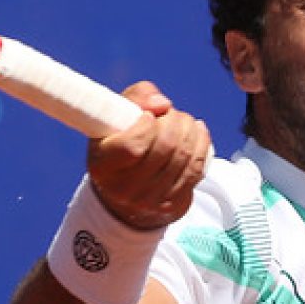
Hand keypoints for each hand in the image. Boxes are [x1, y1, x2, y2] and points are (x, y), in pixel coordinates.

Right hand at [87, 81, 211, 229]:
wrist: (123, 191)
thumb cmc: (118, 144)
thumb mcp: (115, 116)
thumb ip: (136, 98)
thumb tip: (163, 104)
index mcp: (103, 166)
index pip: (133, 146)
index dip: (148, 125)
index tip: (148, 116)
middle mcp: (124, 189)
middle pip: (166, 147)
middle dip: (174, 121)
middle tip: (170, 114)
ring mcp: (150, 201)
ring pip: (186, 156)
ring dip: (190, 130)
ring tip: (182, 122)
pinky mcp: (173, 205)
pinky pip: (197, 170)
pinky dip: (201, 146)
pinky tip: (195, 134)